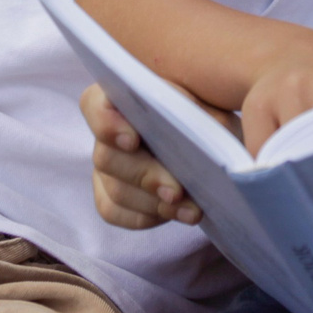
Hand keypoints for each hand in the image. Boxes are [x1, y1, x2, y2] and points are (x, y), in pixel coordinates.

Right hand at [83, 83, 201, 228]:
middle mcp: (109, 130)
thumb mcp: (214, 112)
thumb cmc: (212, 122)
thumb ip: (200, 116)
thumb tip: (192, 131)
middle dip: (144, 176)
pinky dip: (146, 216)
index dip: (107, 124)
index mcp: (126, 96)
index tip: (132, 140)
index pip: (94, 104)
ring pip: (115, 189)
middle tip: (176, 191)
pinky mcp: (110, 196)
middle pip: (106, 156)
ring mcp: (108, 165)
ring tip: (190, 209)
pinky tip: (176, 214)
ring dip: (153, 203)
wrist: (218, 152)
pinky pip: (113, 211)